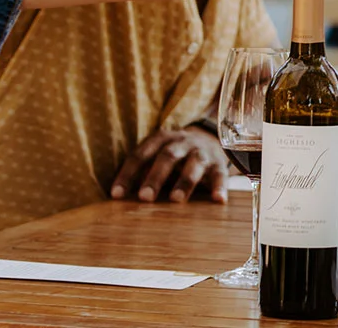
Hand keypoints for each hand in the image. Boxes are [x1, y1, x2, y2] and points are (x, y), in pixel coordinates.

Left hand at [111, 127, 228, 203]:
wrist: (209, 140)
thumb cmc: (174, 156)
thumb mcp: (157, 156)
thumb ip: (142, 172)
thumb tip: (119, 197)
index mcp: (161, 138)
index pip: (141, 155)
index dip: (128, 174)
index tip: (117, 195)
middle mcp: (182, 142)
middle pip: (167, 157)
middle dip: (155, 177)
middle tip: (144, 197)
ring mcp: (202, 153)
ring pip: (194, 164)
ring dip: (184, 181)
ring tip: (176, 199)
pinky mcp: (219, 164)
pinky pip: (220, 175)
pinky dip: (220, 187)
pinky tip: (218, 200)